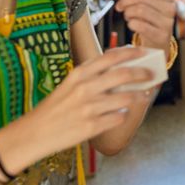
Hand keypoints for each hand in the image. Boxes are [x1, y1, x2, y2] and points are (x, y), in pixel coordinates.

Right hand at [0, 46, 153, 168]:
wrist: (34, 133)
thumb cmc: (55, 107)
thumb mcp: (69, 85)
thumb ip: (92, 76)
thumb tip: (120, 67)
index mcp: (79, 74)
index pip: (111, 57)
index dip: (131, 52)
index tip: (143, 51)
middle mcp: (85, 88)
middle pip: (124, 75)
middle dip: (142, 73)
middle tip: (151, 75)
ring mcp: (89, 108)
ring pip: (127, 97)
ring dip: (139, 96)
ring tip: (143, 96)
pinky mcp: (92, 127)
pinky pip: (119, 117)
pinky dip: (123, 115)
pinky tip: (121, 114)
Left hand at [116, 0, 175, 52]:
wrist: (157, 45)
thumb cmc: (151, 19)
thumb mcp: (149, 0)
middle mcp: (170, 8)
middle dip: (126, 1)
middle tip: (119, 6)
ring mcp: (167, 23)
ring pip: (138, 11)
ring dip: (128, 14)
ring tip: (128, 17)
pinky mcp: (161, 35)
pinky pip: (139, 25)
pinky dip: (131, 24)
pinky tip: (132, 25)